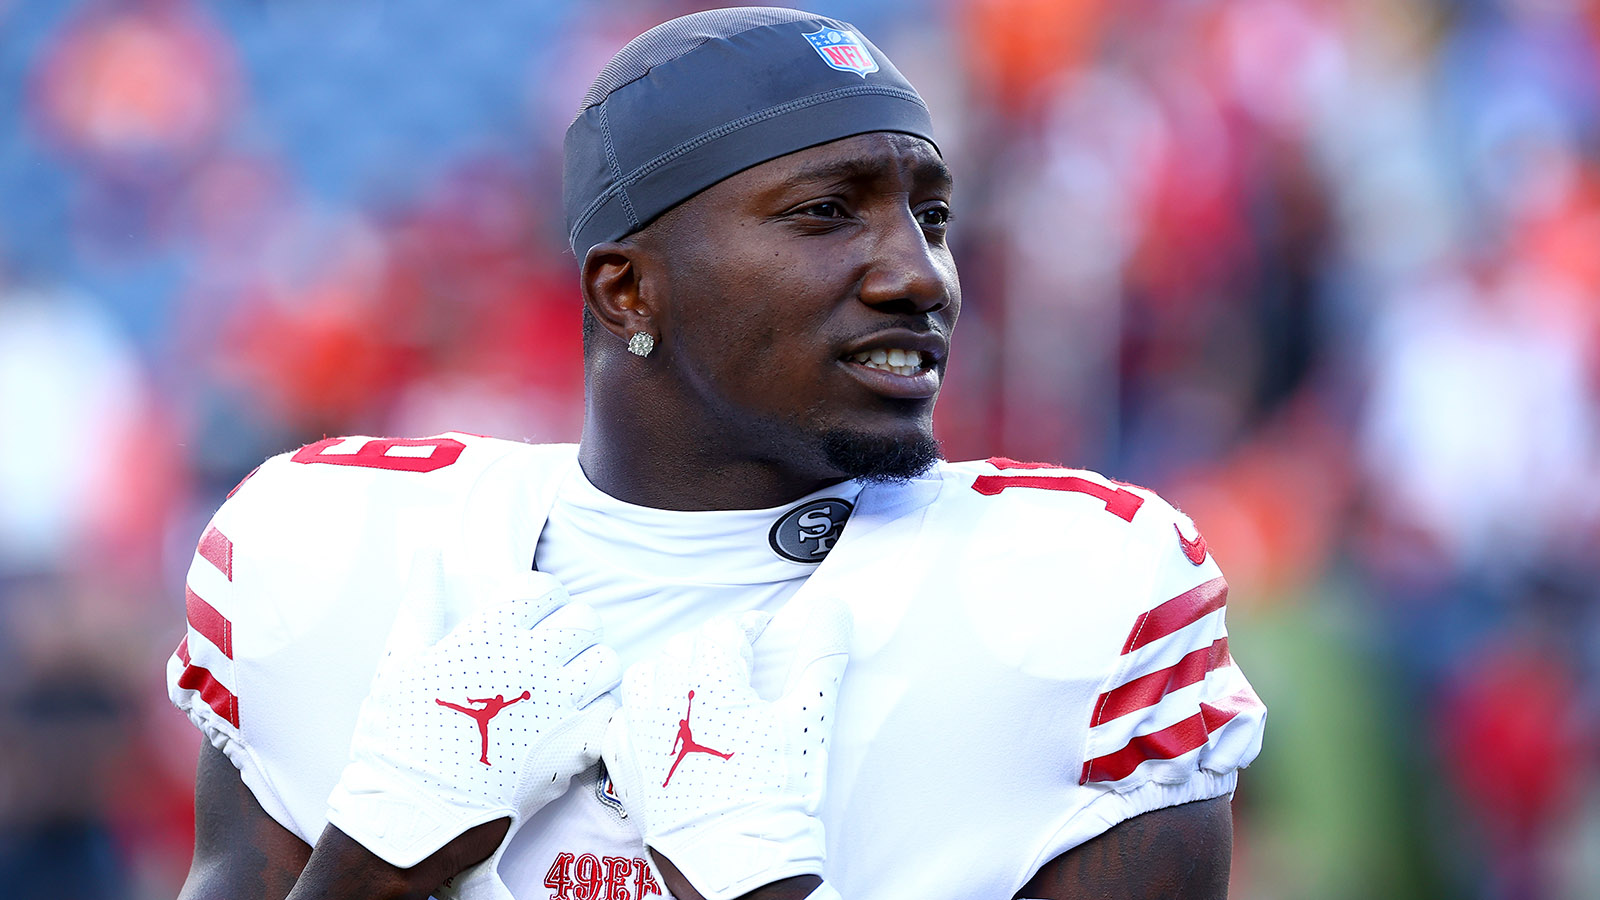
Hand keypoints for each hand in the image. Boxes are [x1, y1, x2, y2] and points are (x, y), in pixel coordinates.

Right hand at [326, 569, 619, 899]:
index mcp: (490, 634)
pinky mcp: (575, 747)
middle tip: (551, 650)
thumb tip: (429, 550)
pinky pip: (610, 713)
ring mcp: (559, 704)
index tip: (529, 616)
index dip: (540, 597)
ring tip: (567, 685)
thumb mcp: (400, 661)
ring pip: (607, 662)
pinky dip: (598, 714)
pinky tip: (572, 724)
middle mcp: (533, 662)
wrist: (412, 815)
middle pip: (585, 618)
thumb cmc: (400, 738)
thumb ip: (422, 600)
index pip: (544, 588)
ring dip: (592, 668)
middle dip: (571, 627)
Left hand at [601, 594, 851, 899]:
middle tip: (738, 663)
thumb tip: (832, 610)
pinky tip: (663, 724)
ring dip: (670, 671)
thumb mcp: (809, 720)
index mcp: (711, 684)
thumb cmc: (776, 794)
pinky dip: (642, 711)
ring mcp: (639, 734)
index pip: (724, 631)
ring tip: (696, 687)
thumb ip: (820, 657)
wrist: (739, 863)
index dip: (748, 627)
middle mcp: (666, 701)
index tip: (763, 635)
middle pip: (683, 647)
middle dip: (712, 647)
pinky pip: (622, 721)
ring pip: (644, 676)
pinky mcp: (626, 767)